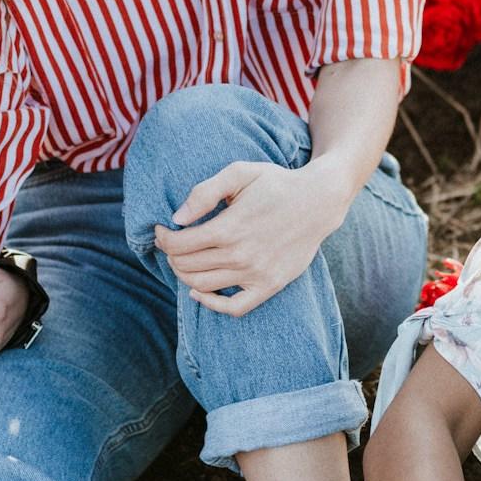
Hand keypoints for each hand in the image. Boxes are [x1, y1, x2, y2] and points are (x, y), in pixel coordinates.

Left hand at [152, 162, 344, 317]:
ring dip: (184, 275)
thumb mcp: (240, 173)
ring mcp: (255, 274)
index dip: (162, 238)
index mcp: (229, 228)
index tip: (162, 230)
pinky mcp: (269, 286)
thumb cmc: (276, 184)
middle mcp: (240, 255)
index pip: (178, 244)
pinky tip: (199, 292)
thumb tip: (177, 218)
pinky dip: (211, 304)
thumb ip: (205, 192)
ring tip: (184, 260)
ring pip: (202, 286)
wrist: (318, 202)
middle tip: (171, 243)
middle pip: (186, 266)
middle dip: (170, 255)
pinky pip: (234, 308)